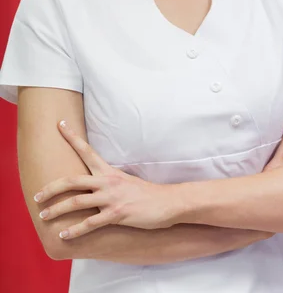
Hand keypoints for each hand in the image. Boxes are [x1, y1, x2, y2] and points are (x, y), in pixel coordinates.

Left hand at [33, 121, 175, 239]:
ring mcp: (111, 197)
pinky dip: (75, 230)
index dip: (71, 137)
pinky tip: (64, 235)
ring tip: (43, 216)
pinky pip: (90, 223)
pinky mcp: (117, 214)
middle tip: (36, 195)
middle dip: (51, 188)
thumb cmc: (145, 193)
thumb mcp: (125, 180)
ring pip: (76, 202)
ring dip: (56, 210)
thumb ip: (108, 181)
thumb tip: (93, 184)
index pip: (86, 150)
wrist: (167, 202)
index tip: (59, 124)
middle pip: (72, 180)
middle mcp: (107, 181)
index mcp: (108, 171)